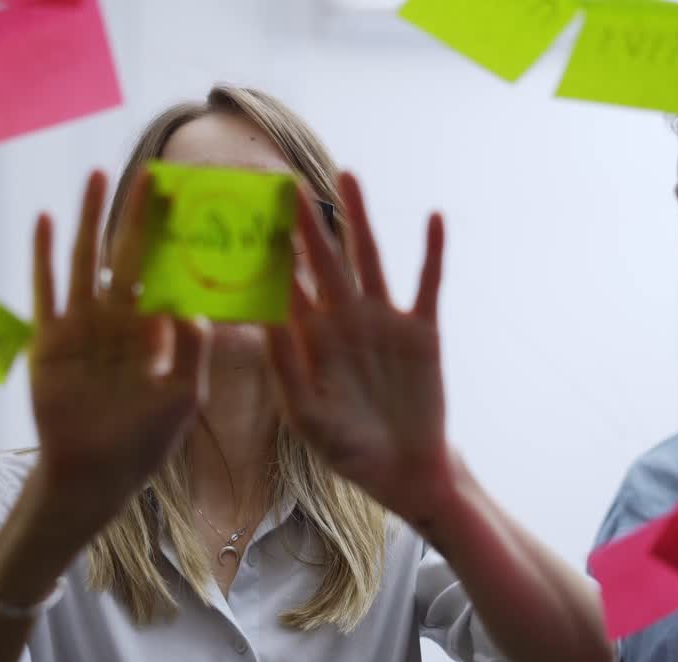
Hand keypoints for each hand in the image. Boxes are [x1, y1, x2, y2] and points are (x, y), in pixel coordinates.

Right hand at [29, 170, 210, 534]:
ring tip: (98, 175)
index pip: (167, 273)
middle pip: (130, 255)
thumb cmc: (143, 441)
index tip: (191, 203)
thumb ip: (192, 352)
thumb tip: (198, 308)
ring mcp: (82, 326)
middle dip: (140, 216)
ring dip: (92, 218)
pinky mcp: (49, 339)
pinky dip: (47, 255)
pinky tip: (48, 220)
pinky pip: (47, 289)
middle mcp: (118, 320)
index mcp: (153, 330)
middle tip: (153, 173)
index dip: (177, 242)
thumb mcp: (182, 397)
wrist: (94, 473)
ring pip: (88, 260)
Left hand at [265, 172, 448, 526]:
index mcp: (310, 338)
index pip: (284, 285)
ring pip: (369, 257)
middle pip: (323, 259)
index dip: (265, 254)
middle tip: (287, 182)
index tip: (244, 218)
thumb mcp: (307, 414)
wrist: (403, 471)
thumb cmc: (347, 449)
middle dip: (305, 222)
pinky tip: (433, 218)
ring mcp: (383, 321)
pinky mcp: (422, 330)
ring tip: (347, 174)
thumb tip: (261, 318)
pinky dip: (431, 252)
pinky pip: (426, 283)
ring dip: (360, 217)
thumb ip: (285, 366)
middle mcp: (344, 320)